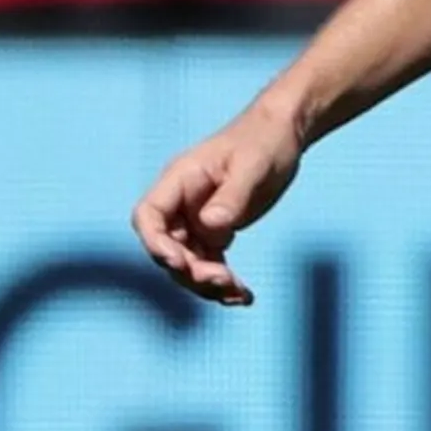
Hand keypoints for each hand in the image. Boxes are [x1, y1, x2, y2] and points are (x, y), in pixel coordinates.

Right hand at [133, 105, 304, 307]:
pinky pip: (210, 263)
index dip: (155, 244)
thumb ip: (232, 196)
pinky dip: (224, 282)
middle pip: (168, 249)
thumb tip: (210, 225)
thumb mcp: (253, 166)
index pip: (148, 216)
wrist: (282, 134)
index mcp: (179, 180)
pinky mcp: (216, 231)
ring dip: (208, 284)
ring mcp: (196, 219)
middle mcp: (181, 203)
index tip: (179, 264)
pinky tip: (244, 296)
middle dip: (191, 271)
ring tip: (239, 295)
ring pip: (188, 263)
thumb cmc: (265, 141)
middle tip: (224, 282)